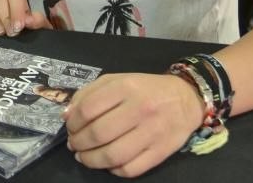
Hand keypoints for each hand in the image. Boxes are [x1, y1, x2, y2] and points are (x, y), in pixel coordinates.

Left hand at [64, 73, 203, 177]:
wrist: (185, 99)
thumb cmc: (144, 89)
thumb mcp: (116, 81)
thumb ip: (89, 94)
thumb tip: (67, 116)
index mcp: (126, 87)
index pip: (88, 109)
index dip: (73, 122)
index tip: (70, 127)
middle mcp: (140, 108)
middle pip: (98, 133)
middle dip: (78, 142)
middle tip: (74, 144)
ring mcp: (152, 132)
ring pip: (113, 155)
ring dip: (91, 160)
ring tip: (83, 157)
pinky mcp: (161, 152)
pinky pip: (131, 169)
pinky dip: (113, 170)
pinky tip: (107, 164)